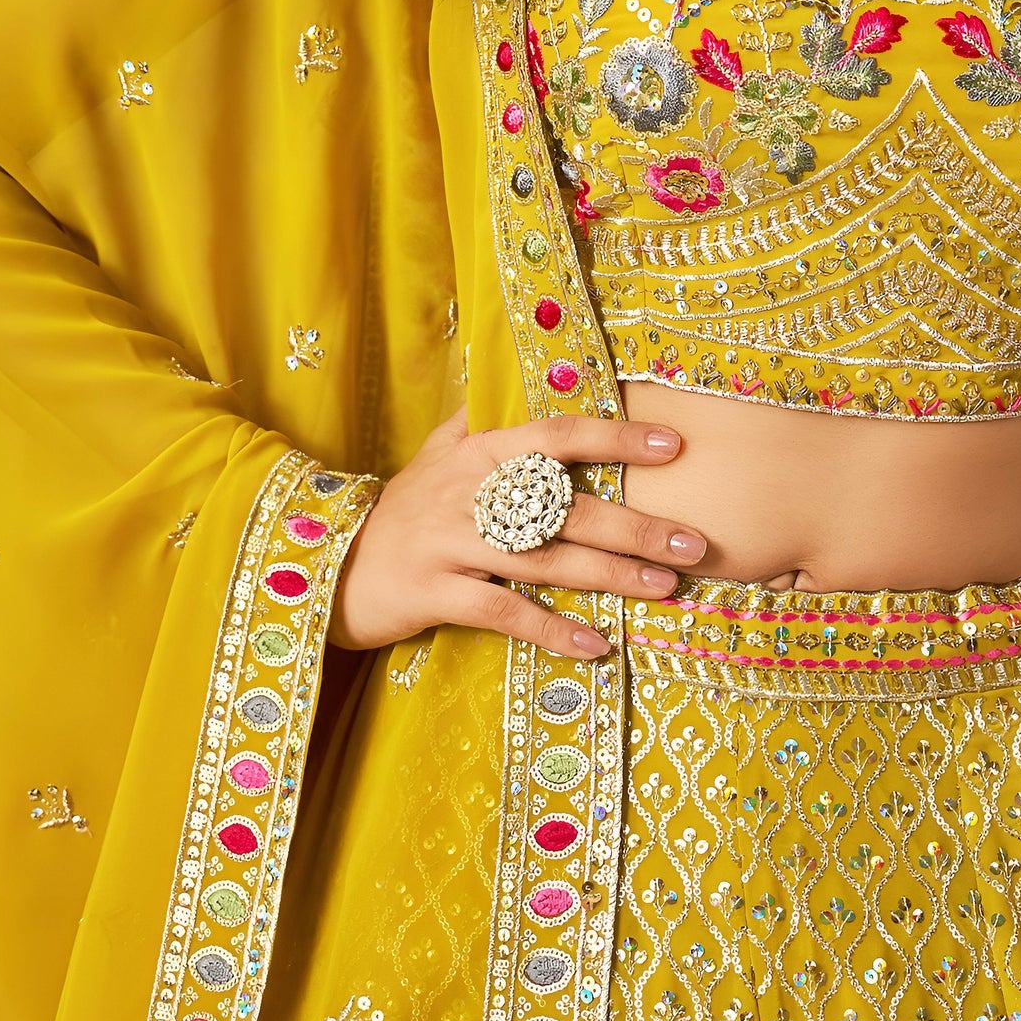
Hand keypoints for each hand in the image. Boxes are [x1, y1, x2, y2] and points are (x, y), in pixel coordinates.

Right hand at [328, 409, 705, 658]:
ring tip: (665, 587)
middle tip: (693, 543)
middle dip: (635, 526)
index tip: (673, 445)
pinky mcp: (434, 593)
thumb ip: (484, 420)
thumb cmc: (402, 510)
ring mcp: (450, 543)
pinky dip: (552, 628)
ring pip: (546, 559)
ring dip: (612, 576)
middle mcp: (469, 491)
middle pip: (566, 507)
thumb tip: (532, 376)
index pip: (557, 435)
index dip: (616, 437)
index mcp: (478, 452)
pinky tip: (595, 644)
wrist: (327, 566)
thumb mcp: (437, 453)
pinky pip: (504, 613)